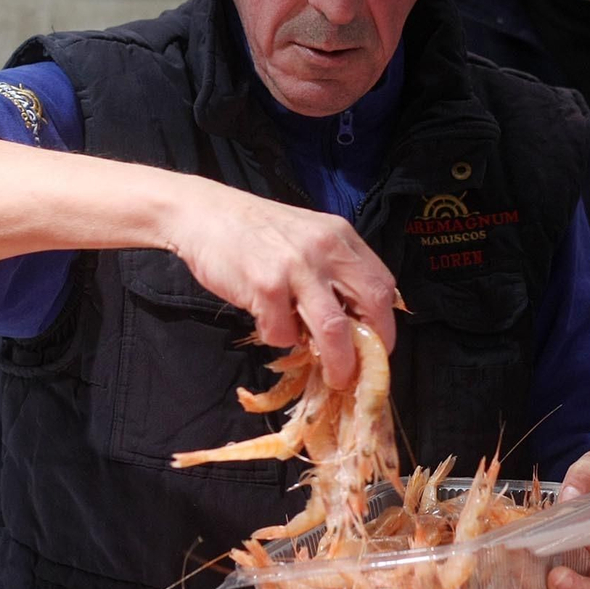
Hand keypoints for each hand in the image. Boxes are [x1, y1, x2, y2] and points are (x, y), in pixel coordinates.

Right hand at [168, 179, 396, 387]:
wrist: (205, 213)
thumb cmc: (255, 230)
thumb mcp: (307, 236)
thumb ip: (332, 268)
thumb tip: (353, 320)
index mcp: (340, 236)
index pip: (382, 284)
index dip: (385, 322)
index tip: (377, 346)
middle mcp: (325, 248)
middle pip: (370, 307)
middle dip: (370, 349)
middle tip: (361, 370)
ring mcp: (296, 267)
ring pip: (334, 330)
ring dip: (337, 362)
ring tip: (332, 375)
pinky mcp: (266, 286)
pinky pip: (284, 332)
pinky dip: (281, 339)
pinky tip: (269, 325)